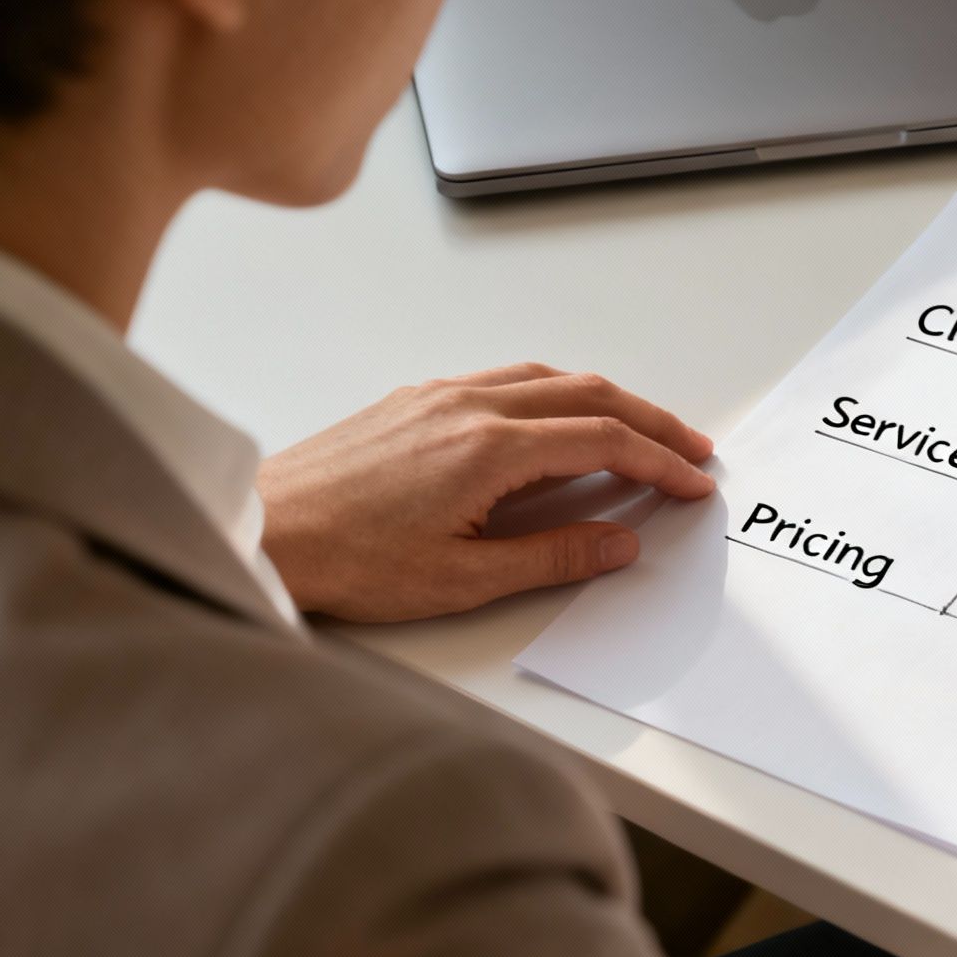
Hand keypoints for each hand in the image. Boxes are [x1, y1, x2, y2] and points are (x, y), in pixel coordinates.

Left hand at [257, 363, 715, 621]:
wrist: (262, 531)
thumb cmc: (346, 560)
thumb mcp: (463, 579)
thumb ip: (553, 556)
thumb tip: (619, 543)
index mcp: (490, 448)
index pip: (603, 443)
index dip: (660, 462)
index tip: (694, 483)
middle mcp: (469, 406)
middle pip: (588, 396)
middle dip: (651, 421)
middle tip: (692, 449)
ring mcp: (439, 396)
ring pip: (548, 377)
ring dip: (605, 400)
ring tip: (639, 429)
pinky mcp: (414, 401)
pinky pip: (505, 378)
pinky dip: (554, 391)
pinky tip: (557, 417)